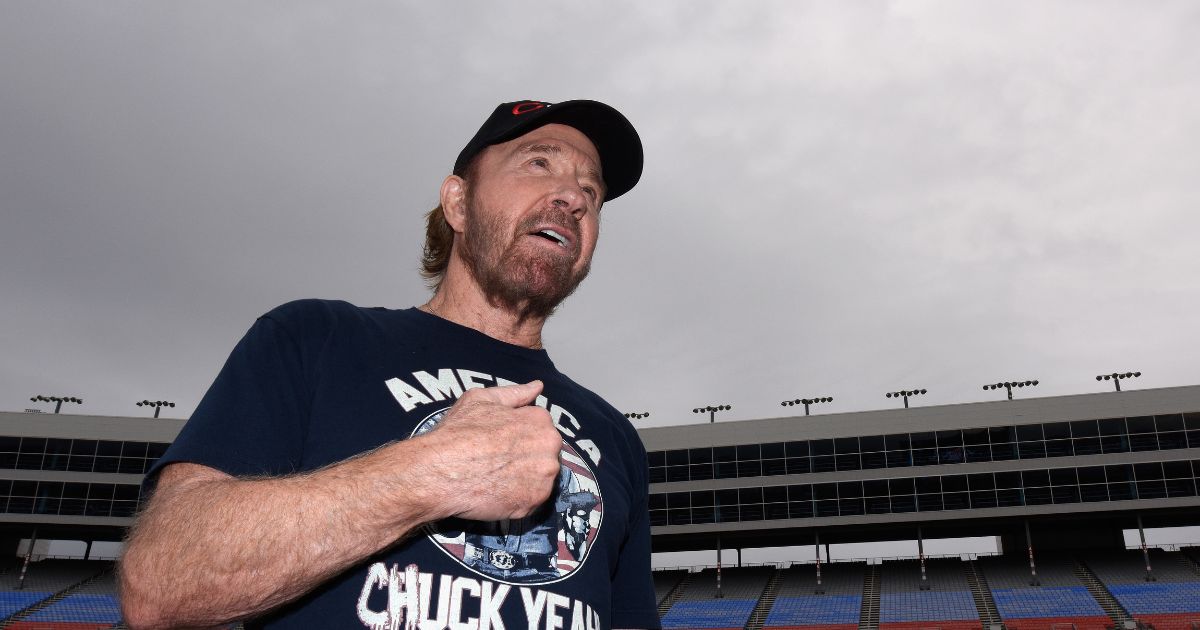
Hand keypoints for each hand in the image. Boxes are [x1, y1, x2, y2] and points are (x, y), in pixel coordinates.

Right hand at [409, 380, 561, 521]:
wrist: (438, 472)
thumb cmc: (457, 433)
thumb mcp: (481, 399)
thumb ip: (514, 393)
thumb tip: (537, 386)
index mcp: (540, 419)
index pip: (541, 427)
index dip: (520, 435)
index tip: (501, 442)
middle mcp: (549, 446)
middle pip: (545, 453)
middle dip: (528, 456)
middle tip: (499, 462)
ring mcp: (544, 476)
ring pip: (541, 477)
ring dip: (525, 478)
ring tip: (497, 477)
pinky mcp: (534, 502)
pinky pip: (532, 500)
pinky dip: (518, 498)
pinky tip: (498, 492)